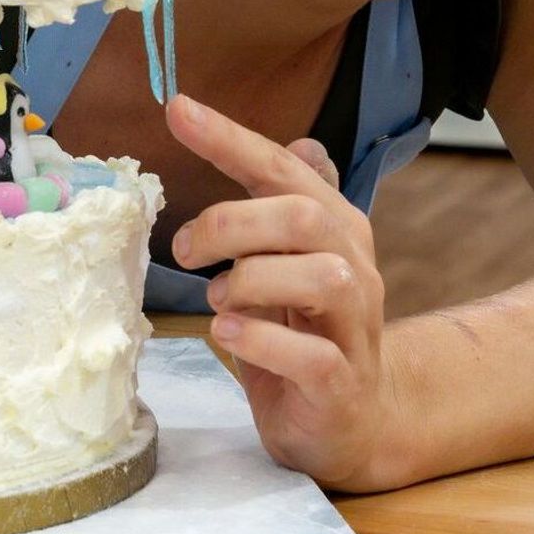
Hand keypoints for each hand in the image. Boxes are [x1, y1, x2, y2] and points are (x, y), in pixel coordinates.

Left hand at [165, 93, 398, 490]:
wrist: (354, 422)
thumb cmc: (306, 335)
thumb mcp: (289, 265)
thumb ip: (284, 209)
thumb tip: (300, 143)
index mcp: (335, 231)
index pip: (284, 169)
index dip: (231, 139)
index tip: (178, 110)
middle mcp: (353, 269)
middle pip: (306, 216)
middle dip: (233, 221)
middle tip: (185, 247)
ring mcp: (354, 327)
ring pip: (322, 277)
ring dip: (252, 279)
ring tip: (218, 297)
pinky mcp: (341, 384)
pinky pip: (312, 355)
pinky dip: (261, 340)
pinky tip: (227, 332)